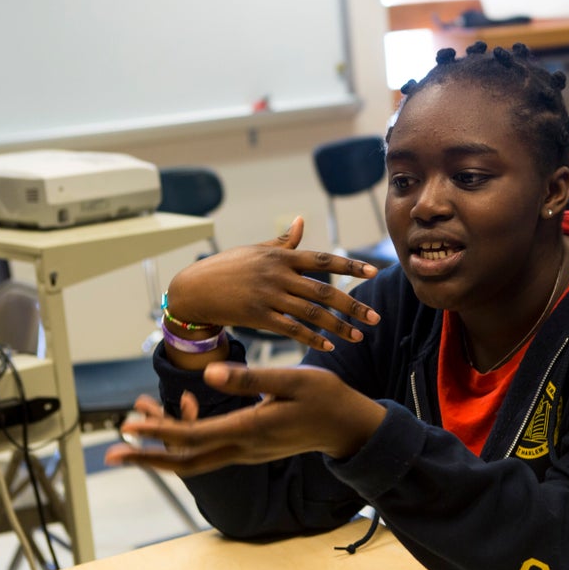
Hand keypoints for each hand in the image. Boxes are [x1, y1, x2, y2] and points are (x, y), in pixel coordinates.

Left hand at [104, 362, 386, 475]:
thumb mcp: (293, 379)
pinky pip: (211, 448)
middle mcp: (244, 447)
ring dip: (165, 443)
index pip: (193, 436)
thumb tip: (210, 376)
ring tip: (140, 416)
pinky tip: (185, 405)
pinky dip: (189, 435)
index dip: (158, 431)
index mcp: (251, 429)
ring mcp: (247, 451)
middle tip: (114, 452)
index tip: (129, 424)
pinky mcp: (251, 447)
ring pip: (196, 457)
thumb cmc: (326, 398)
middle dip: (148, 457)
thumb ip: (251, 378)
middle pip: (186, 462)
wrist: (348, 427)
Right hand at [164, 216, 380, 351]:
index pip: (324, 260)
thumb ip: (283, 242)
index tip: (374, 271)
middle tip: (375, 317)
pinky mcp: (258, 317)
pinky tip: (329, 347)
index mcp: (281, 257)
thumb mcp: (254, 251)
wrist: (193, 289)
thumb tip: (301, 221)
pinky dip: (312, 339)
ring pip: (312, 313)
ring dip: (338, 327)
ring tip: (358, 336)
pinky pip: (292, 330)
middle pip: (324, 290)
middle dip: (353, 305)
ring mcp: (268, 296)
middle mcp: (278, 275)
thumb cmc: (227, 267)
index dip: (351, 265)